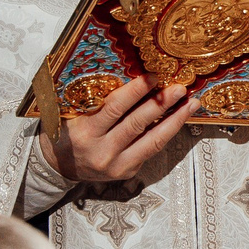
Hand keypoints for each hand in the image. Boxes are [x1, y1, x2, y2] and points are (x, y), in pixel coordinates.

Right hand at [43, 77, 197, 181]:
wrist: (57, 165)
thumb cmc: (66, 132)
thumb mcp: (71, 113)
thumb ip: (95, 99)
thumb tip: (131, 77)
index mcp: (85, 133)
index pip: (115, 108)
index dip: (136, 91)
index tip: (153, 76)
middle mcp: (102, 152)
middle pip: (138, 124)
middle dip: (162, 104)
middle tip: (179, 88)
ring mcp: (117, 166)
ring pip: (152, 141)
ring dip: (174, 121)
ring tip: (190, 104)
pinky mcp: (127, 172)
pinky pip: (151, 150)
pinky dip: (166, 133)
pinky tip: (178, 119)